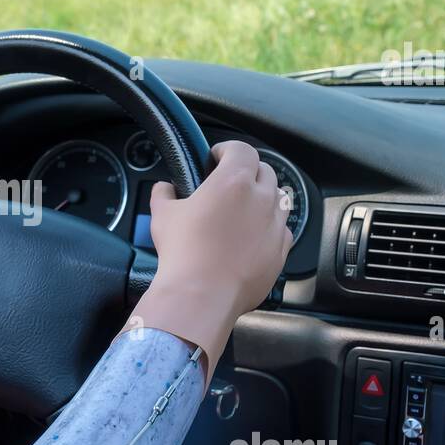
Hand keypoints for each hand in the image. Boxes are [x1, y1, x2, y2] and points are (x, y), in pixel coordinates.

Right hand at [125, 140, 291, 364]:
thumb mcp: (163, 215)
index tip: (216, 157)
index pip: (241, 149)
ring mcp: (275, 225)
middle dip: (247, 171)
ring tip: (244, 209)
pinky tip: (252, 237)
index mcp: (234, 181)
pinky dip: (270, 227)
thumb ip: (165, 193)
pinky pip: (282, 229)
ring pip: (279, 199)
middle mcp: (261, 199)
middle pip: (265, 170)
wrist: (202, 295)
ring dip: (263, 197)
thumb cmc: (183, 253)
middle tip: (229, 183)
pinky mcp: (281, 250)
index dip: (227, 149)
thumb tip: (165, 189)